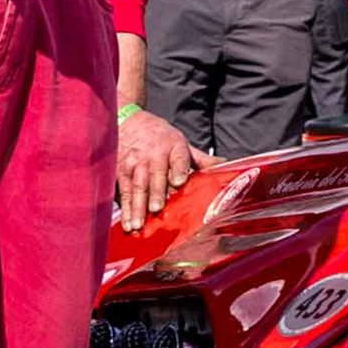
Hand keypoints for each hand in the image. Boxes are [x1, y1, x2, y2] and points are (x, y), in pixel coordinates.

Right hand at [114, 108, 194, 230]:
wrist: (129, 122)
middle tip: (157, 209)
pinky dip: (125, 209)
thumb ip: (200, 159)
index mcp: (173, 147)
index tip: (178, 182)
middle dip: (155, 193)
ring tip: (139, 225)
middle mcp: (153, 155)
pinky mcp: (121, 172)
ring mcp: (135, 164)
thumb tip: (225, 165)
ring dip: (137, 207)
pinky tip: (127, 224)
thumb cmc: (160, 137)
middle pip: (155, 176)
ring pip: (137, 187)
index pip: (178, 158)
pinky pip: (124, 192)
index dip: (178, 169)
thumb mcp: (181, 143)